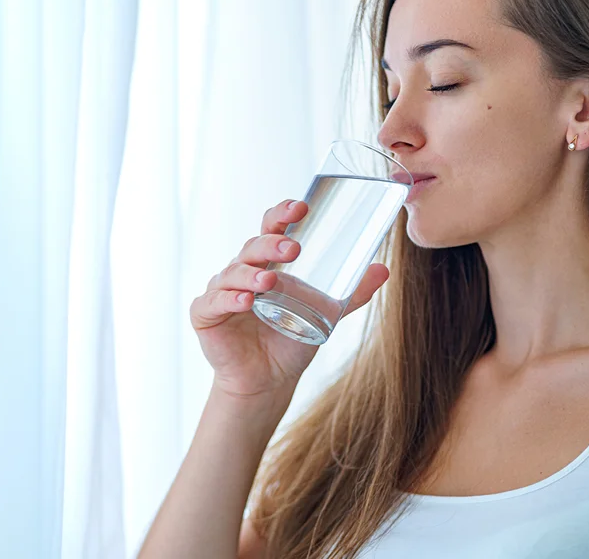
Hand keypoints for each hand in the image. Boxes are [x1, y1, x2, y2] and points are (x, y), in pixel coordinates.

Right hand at [189, 199, 389, 405]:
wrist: (268, 381)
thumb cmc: (291, 339)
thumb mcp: (325, 313)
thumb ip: (351, 294)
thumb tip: (383, 269)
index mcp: (268, 261)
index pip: (271, 228)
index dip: (281, 214)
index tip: (300, 208)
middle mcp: (243, 270)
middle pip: (253, 246)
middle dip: (272, 244)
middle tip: (294, 249)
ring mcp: (221, 290)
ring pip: (233, 272)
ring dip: (251, 274)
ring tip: (270, 281)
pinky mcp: (206, 315)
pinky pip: (213, 302)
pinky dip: (228, 299)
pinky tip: (245, 302)